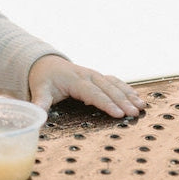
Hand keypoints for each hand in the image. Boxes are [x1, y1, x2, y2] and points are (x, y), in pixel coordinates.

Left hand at [28, 54, 145, 118]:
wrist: (46, 64)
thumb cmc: (44, 79)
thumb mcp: (40, 89)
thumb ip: (40, 102)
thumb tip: (37, 116)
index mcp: (74, 79)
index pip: (92, 93)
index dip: (106, 103)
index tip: (118, 114)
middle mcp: (88, 75)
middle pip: (108, 89)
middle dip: (122, 101)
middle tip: (134, 113)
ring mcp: (95, 75)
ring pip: (115, 84)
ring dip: (129, 95)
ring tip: (141, 107)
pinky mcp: (99, 77)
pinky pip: (116, 82)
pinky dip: (127, 89)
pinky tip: (138, 98)